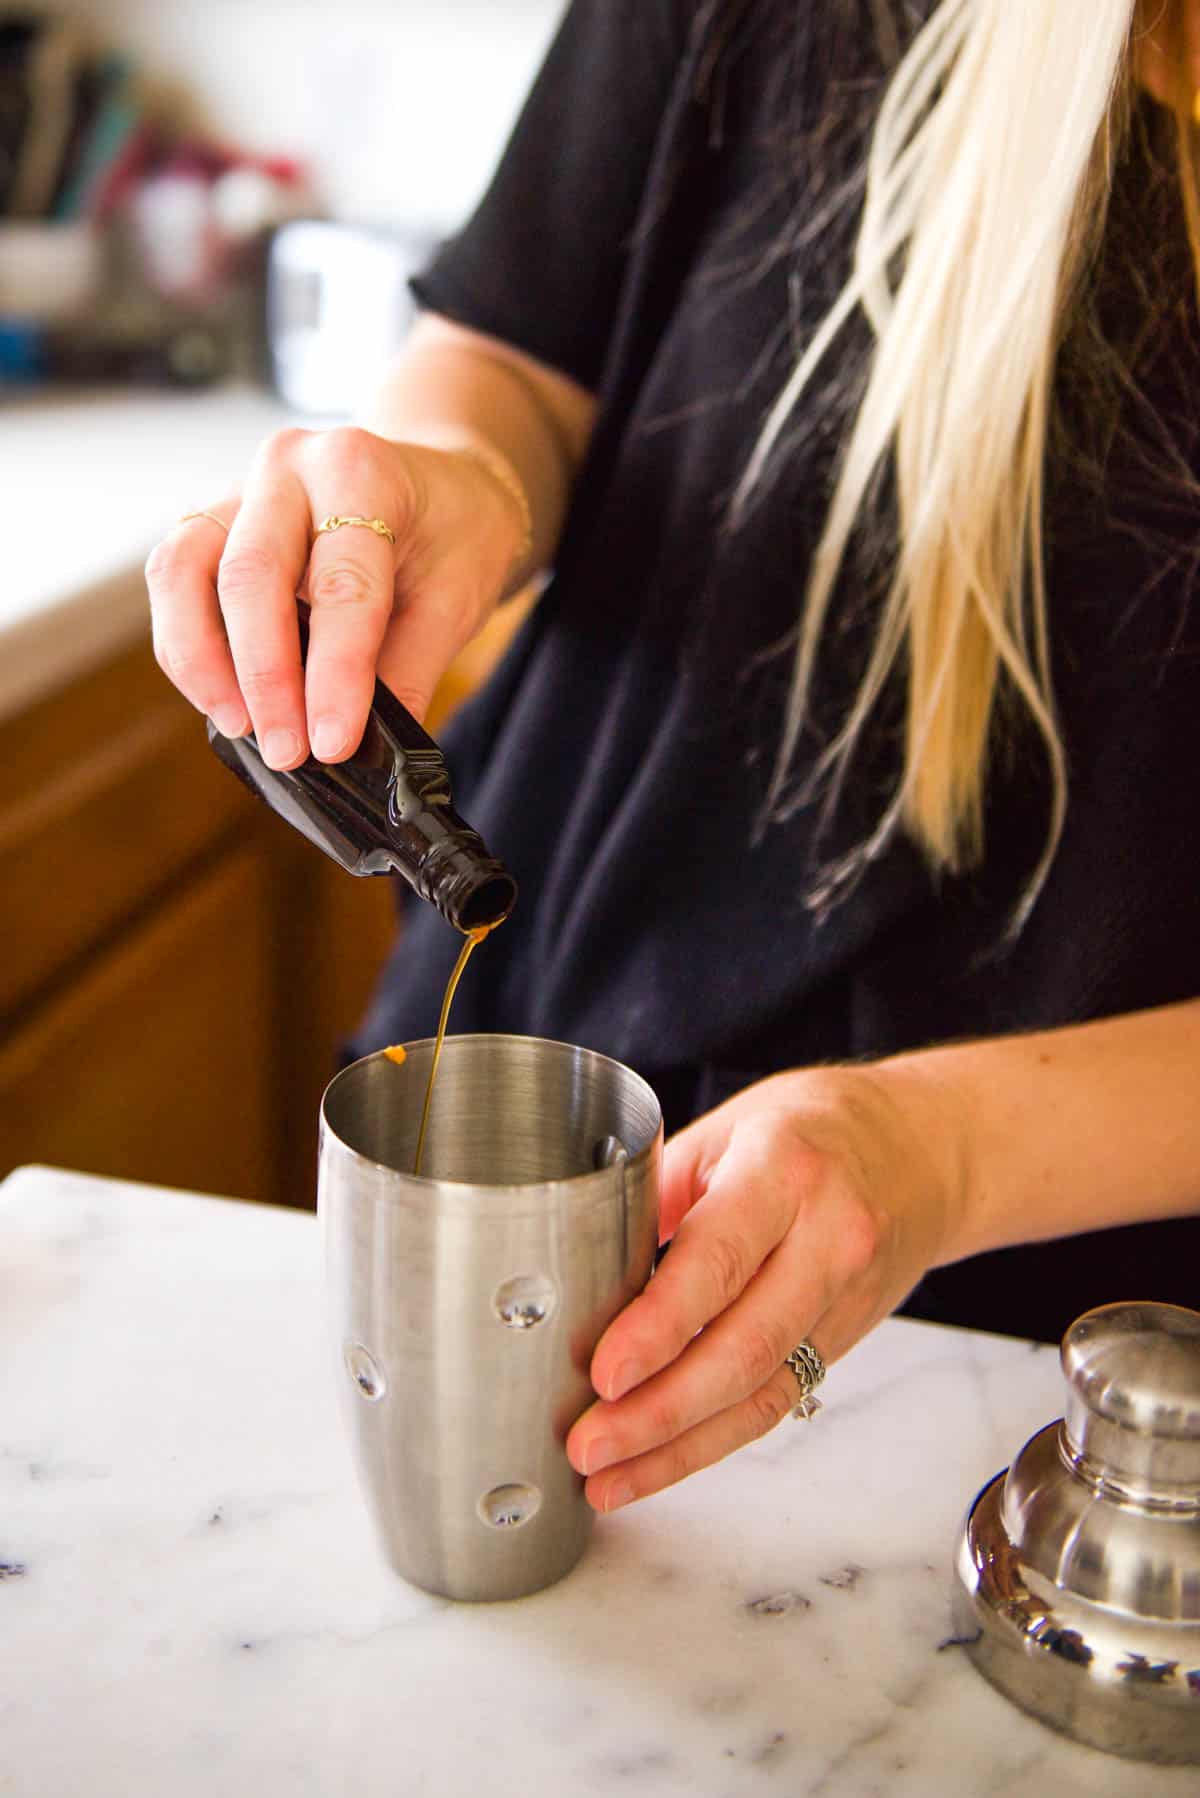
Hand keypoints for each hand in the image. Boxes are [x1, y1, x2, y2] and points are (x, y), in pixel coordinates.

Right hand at [145, 426, 528, 765]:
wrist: (437, 478)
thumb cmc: (452, 530)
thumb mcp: (459, 595)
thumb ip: (412, 668)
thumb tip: (370, 749)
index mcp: (360, 471)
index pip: (341, 583)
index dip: (335, 673)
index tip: (333, 743)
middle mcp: (288, 468)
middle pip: (249, 574)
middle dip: (264, 677)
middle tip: (287, 750)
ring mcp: (238, 489)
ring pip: (183, 570)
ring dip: (203, 661)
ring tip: (241, 727)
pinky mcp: (212, 522)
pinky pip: (176, 581)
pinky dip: (189, 647)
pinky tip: (224, 698)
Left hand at [566, 1063, 966, 1509]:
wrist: (925, 1150)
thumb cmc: (816, 1126)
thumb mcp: (729, 1126)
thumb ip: (658, 1190)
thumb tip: (577, 1256)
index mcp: (785, 1172)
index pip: (718, 1262)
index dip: (658, 1328)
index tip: (602, 1373)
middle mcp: (827, 1240)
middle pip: (743, 1348)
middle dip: (658, 1411)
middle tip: (588, 1445)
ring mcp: (844, 1299)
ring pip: (760, 1393)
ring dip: (677, 1448)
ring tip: (607, 1478)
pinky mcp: (845, 1341)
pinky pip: (775, 1401)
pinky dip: (712, 1442)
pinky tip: (659, 1462)